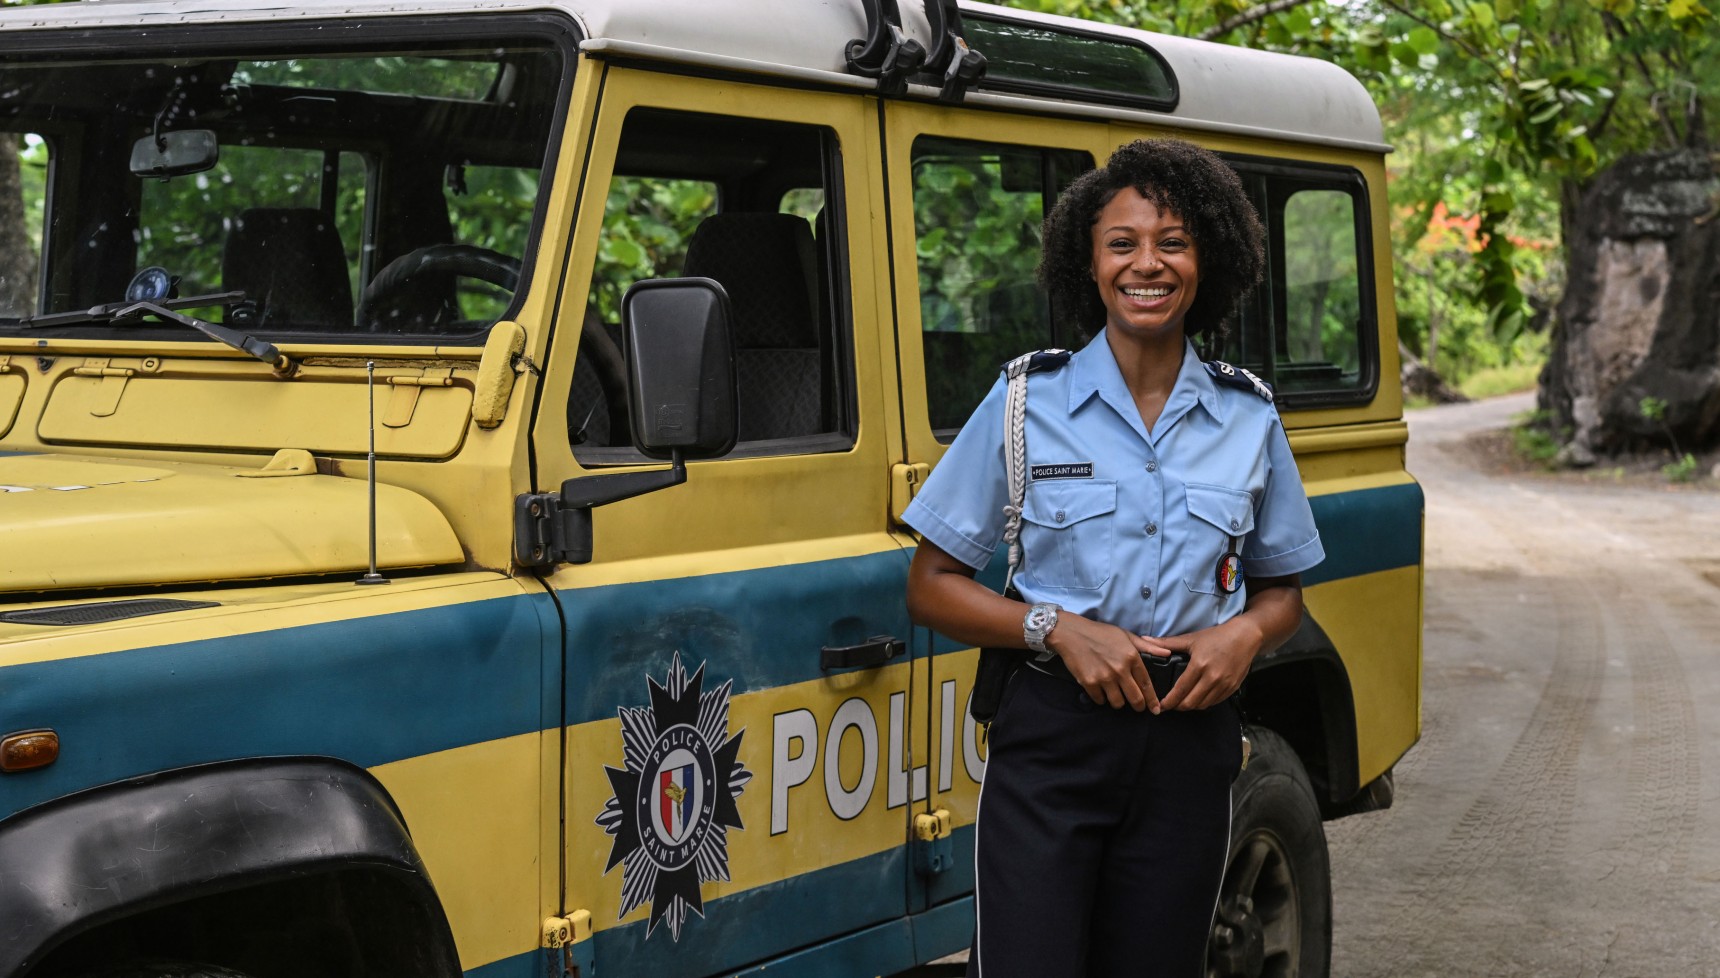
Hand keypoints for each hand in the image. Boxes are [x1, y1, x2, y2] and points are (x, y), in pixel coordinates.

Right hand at [1046, 613, 1175, 711]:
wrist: (1071, 633)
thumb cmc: (1099, 633)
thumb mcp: (1125, 635)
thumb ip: (1147, 646)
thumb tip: (1167, 653)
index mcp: (1131, 657)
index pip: (1147, 684)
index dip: (1153, 700)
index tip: (1156, 709)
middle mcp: (1120, 669)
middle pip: (1135, 699)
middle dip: (1138, 706)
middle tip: (1138, 706)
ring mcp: (1104, 678)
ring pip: (1118, 703)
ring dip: (1118, 701)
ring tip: (1116, 694)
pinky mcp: (1089, 683)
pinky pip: (1100, 700)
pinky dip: (1101, 698)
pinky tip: (1101, 690)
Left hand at [1155, 617, 1264, 710]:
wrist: (1245, 637)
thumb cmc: (1217, 636)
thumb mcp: (1191, 638)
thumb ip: (1167, 643)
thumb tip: (1145, 641)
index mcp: (1199, 665)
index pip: (1180, 690)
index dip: (1169, 701)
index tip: (1160, 705)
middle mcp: (1212, 677)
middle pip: (1191, 702)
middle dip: (1178, 706)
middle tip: (1170, 705)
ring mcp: (1224, 684)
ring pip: (1203, 705)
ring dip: (1191, 706)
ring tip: (1183, 702)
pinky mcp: (1232, 688)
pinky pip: (1215, 702)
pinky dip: (1204, 703)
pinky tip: (1198, 698)